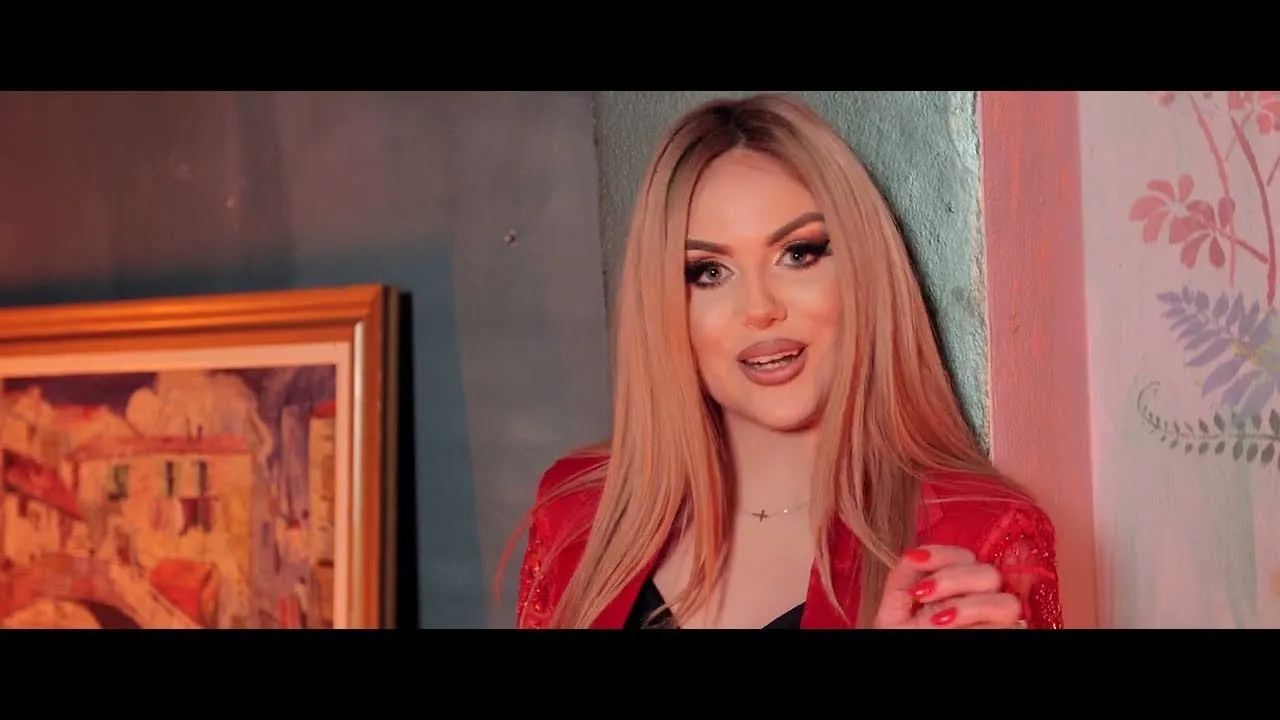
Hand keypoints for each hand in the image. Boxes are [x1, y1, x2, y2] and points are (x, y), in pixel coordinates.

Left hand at [872, 544, 1024, 628]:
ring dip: (969, 607)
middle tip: (923, 594)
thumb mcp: (896, 606)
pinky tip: (949, 628)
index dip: (943, 554)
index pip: (965, 555)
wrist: (904, 659)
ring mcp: (994, 621)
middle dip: (953, 579)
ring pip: (1006, 603)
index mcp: (956, 584)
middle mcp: (980, 598)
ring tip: (936, 620)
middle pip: (989, 573)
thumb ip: (904, 576)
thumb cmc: (906, 635)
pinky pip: (1008, 628)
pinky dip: (980, 626)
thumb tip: (914, 554)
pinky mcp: (1004, 637)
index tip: (916, 562)